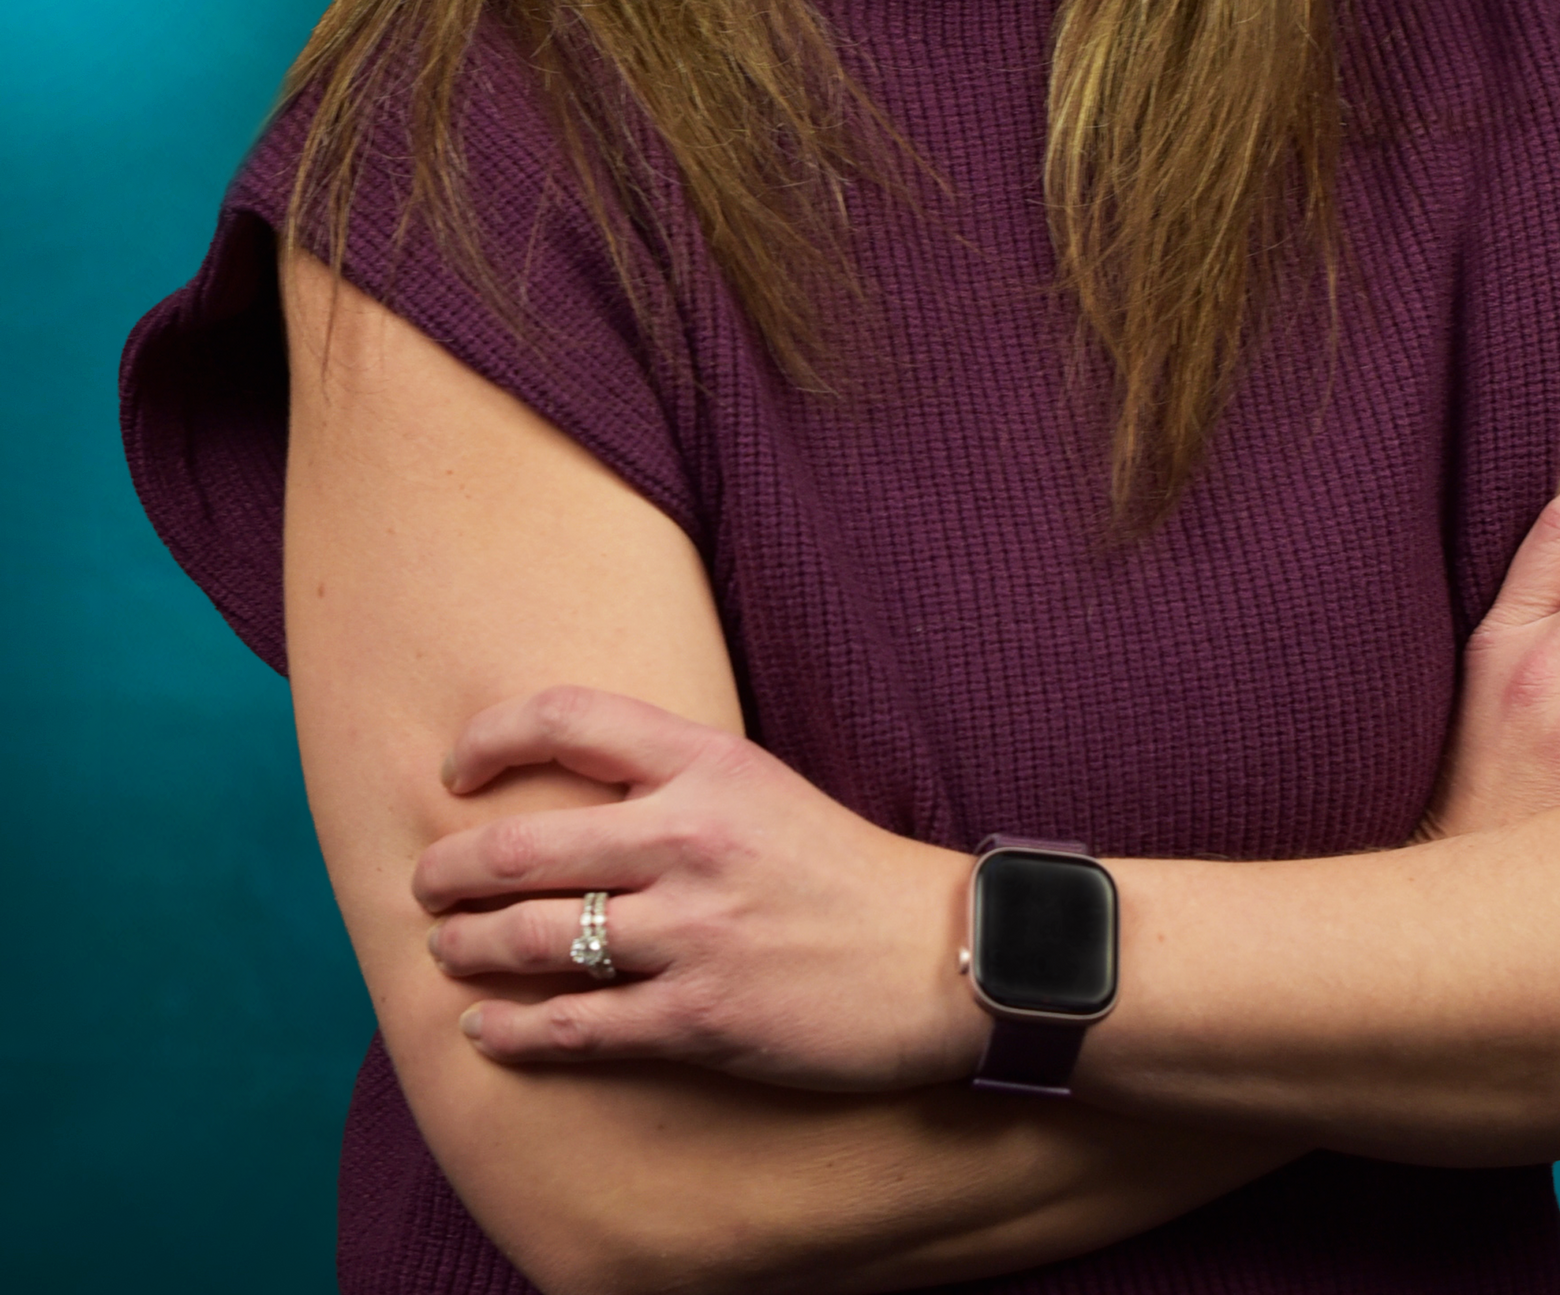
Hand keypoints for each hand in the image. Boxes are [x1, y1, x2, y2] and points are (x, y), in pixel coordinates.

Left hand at [414, 687, 981, 1084]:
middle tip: (426, 883)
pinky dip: (513, 1031)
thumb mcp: (760, 786)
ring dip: (467, 947)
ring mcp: (693, 931)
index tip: (455, 772)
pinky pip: (575, 1026)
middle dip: (449, 869)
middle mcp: (690, 836)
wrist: (943, 957)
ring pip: (531, 938)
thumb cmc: (844, 869)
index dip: (491, 739)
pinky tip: (486, 1030)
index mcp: (707, 762)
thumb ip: (671, 778)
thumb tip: (568, 789)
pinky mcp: (701, 1018)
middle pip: (521, 844)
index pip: (567, 717)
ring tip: (445, 950)